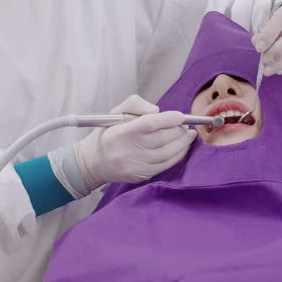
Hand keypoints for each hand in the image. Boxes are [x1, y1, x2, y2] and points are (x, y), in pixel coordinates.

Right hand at [74, 95, 195, 190]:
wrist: (93, 163)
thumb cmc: (107, 135)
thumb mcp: (114, 113)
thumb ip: (135, 104)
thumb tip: (157, 110)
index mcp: (120, 133)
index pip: (149, 124)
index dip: (168, 119)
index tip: (181, 116)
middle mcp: (127, 151)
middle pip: (161, 139)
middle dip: (178, 130)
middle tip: (185, 125)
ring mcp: (135, 166)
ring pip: (167, 153)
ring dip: (182, 143)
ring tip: (188, 135)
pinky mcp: (141, 176)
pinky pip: (165, 165)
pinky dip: (177, 156)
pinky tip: (182, 148)